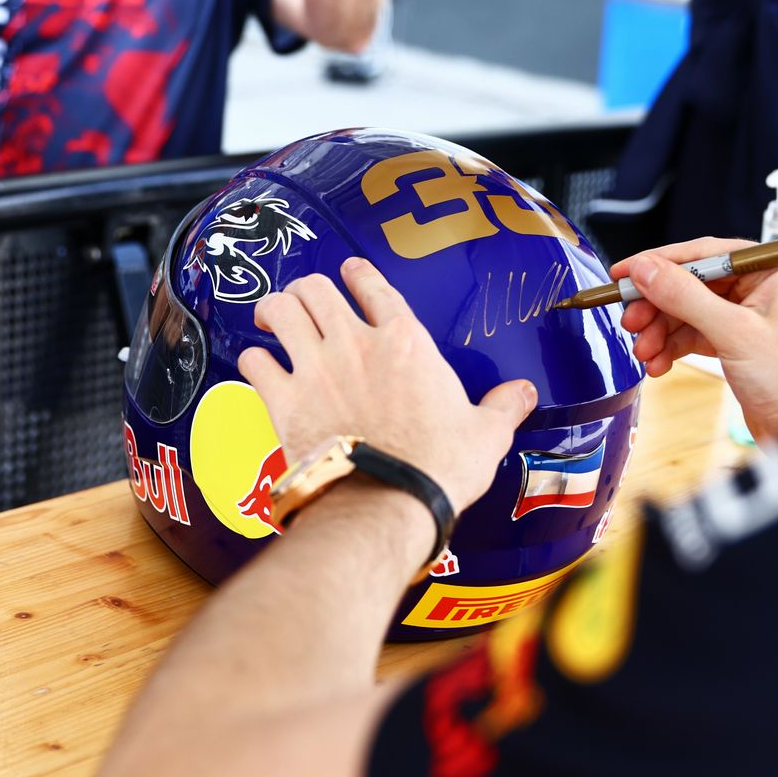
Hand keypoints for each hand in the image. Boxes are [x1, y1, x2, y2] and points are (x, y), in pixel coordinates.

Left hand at [236, 257, 535, 513]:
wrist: (386, 503)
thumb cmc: (437, 468)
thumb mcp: (486, 433)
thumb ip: (504, 406)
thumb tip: (525, 393)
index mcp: (406, 341)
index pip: (373, 285)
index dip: (358, 274)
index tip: (350, 274)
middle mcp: (355, 342)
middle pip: (316, 287)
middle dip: (306, 288)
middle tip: (304, 301)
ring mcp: (316, 367)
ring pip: (280, 310)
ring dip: (273, 309)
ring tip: (271, 317)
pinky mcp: (284, 399)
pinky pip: (254, 361)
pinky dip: (253, 359)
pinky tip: (258, 365)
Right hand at [615, 238, 777, 440]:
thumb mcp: (734, 333)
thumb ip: (685, 297)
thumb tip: (646, 270)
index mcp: (774, 268)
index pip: (706, 253)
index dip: (659, 263)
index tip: (624, 273)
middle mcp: (763, 286)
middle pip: (693, 283)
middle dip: (658, 305)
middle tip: (631, 321)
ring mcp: (751, 315)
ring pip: (690, 311)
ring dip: (663, 331)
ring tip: (645, 352)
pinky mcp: (741, 343)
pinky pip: (697, 334)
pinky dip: (675, 348)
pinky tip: (660, 363)